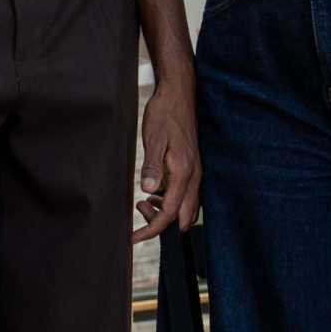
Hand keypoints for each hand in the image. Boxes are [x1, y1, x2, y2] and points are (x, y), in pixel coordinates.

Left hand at [133, 75, 201, 240]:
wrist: (179, 94)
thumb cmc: (165, 114)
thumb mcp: (154, 139)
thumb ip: (152, 167)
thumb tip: (148, 192)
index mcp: (184, 172)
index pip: (171, 213)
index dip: (153, 229)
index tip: (135, 237)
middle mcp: (194, 175)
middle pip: (183, 217)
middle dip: (161, 223)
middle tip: (139, 212)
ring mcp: (195, 171)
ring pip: (186, 207)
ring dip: (166, 212)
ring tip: (144, 201)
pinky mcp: (192, 167)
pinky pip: (186, 195)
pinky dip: (171, 202)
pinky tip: (155, 192)